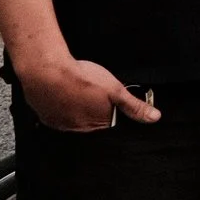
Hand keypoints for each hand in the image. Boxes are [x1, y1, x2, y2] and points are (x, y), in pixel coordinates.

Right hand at [19, 53, 158, 133]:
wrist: (45, 72)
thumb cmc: (80, 79)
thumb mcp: (115, 89)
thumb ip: (134, 105)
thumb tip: (154, 117)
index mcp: (97, 123)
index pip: (109, 120)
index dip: (110, 106)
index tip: (105, 96)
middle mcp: (78, 128)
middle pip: (91, 120)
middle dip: (93, 108)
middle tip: (89, 89)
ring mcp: (60, 124)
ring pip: (73, 118)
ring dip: (75, 107)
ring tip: (75, 90)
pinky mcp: (45, 116)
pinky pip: (55, 115)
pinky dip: (59, 106)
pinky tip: (61, 93)